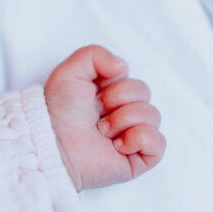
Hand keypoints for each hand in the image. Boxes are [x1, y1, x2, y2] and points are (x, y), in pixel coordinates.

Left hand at [44, 44, 164, 191]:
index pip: (130, 76)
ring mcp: (132, 135)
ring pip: (153, 115)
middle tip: (96, 113)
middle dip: (118, 99)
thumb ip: (95, 54)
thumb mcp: (70, 70)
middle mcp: (122, 112)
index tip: (92, 93)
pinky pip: (159, 142)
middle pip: (144, 91)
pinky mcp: (137, 158)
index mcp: (109, 92)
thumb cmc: (58, 110)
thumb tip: (122, 67)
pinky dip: (139, 139)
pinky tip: (117, 145)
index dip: (112, 81)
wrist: (53, 142)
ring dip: (124, 120)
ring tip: (102, 131)